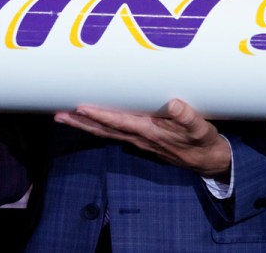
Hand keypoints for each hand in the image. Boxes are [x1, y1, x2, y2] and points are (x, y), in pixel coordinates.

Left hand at [56, 99, 231, 177]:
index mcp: (150, 132)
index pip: (119, 122)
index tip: (81, 108)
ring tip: (64, 117)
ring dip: (84, 125)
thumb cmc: (203, 141)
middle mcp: (139, 138)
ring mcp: (138, 141)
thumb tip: (174, 105)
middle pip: (104, 130)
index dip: (100, 115)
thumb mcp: (200, 129)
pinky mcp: (141, 140)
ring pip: (105, 132)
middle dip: (81, 122)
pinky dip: (98, 127)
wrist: (208, 160)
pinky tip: (89, 122)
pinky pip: (114, 133)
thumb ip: (187, 117)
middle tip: (58, 115)